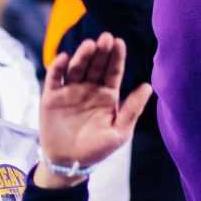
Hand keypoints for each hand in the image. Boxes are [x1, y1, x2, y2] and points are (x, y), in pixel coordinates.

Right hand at [36, 34, 153, 178]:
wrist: (69, 162)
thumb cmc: (97, 149)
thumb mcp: (119, 132)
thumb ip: (132, 109)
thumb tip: (148, 86)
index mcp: (107, 94)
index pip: (113, 71)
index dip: (116, 57)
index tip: (119, 42)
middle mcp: (89, 88)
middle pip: (95, 65)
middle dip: (100, 51)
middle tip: (105, 38)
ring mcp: (70, 91)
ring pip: (76, 68)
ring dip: (82, 56)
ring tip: (89, 46)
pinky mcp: (52, 96)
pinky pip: (54, 78)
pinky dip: (57, 67)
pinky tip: (64, 58)